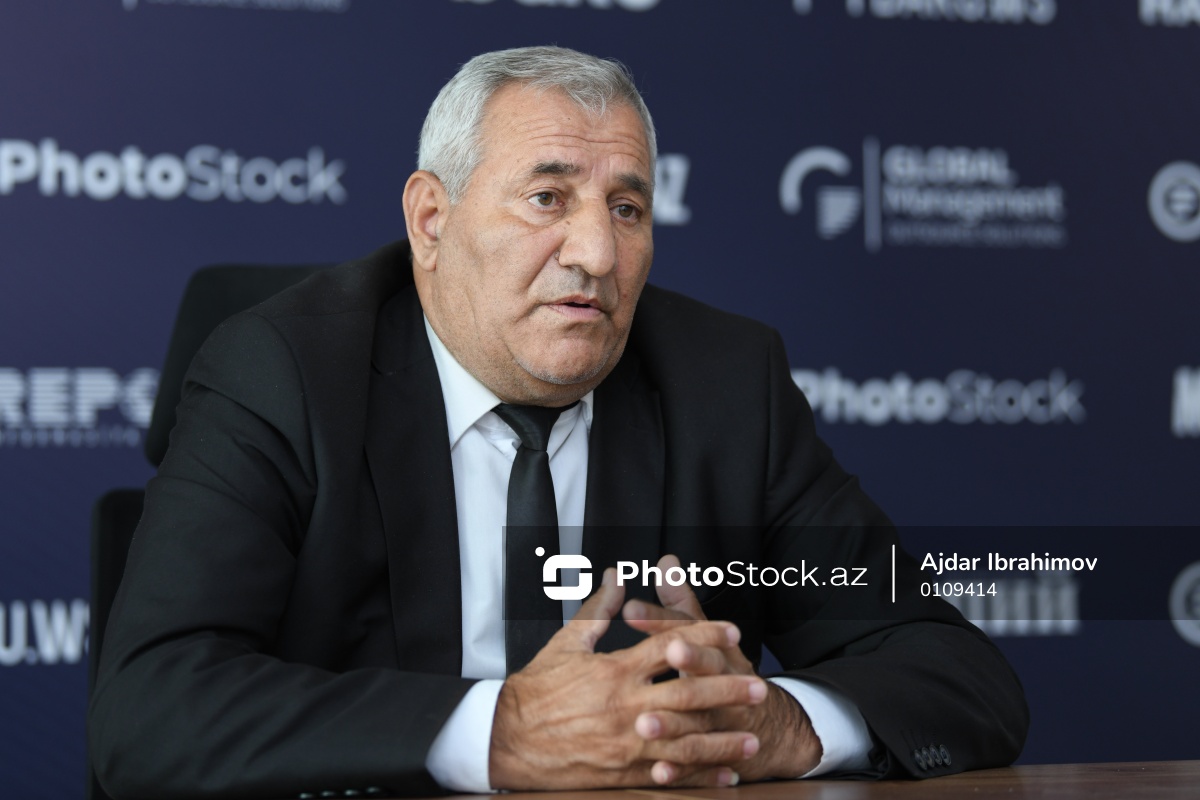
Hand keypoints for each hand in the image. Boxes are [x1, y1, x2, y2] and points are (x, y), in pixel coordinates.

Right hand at [488, 567, 765, 789]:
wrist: (506, 738)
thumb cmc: (536, 690)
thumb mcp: (566, 643)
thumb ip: (598, 610)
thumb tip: (617, 577)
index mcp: (615, 670)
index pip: (669, 648)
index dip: (704, 638)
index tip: (732, 633)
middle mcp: (625, 706)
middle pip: (687, 693)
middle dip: (726, 689)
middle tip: (758, 687)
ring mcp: (626, 742)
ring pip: (685, 740)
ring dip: (722, 739)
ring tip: (752, 737)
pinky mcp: (621, 771)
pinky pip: (668, 775)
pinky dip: (699, 777)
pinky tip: (725, 777)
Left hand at [621, 555, 823, 782]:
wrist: (771, 727)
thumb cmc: (728, 673)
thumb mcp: (710, 637)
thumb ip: (682, 604)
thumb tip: (666, 562)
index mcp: (716, 653)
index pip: (689, 630)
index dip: (662, 619)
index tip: (630, 609)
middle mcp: (722, 687)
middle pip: (705, 672)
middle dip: (687, 662)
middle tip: (663, 656)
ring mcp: (721, 724)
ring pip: (699, 723)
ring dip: (673, 724)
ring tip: (645, 723)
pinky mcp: (716, 757)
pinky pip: (698, 766)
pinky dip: (679, 771)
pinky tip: (659, 772)